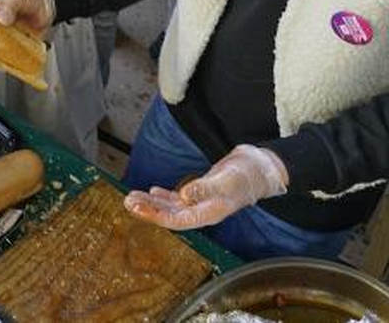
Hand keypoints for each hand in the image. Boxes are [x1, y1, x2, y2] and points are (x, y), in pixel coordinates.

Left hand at [124, 144, 287, 229]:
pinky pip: (179, 199)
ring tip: (133, 198)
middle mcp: (203, 211)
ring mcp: (201, 203)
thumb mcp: (227, 180)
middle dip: (148, 210)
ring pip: (172, 207)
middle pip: (170, 215)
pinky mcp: (201, 193)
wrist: (260, 168)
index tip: (138, 209)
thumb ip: (205, 188)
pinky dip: (165, 196)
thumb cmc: (247, 175)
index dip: (156, 216)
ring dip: (152, 203)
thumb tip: (184, 196)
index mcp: (209, 213)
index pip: (177, 220)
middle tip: (128, 202)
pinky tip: (153, 192)